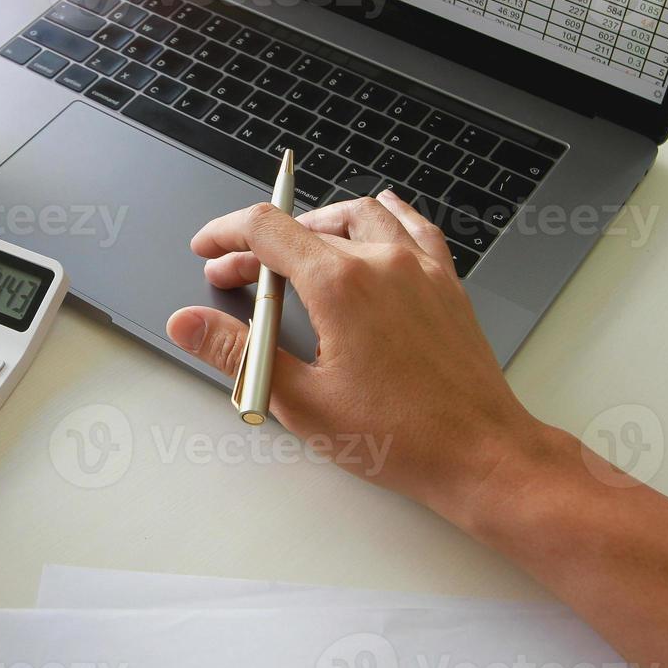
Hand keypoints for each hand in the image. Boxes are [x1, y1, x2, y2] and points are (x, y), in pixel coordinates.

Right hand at [166, 191, 557, 523]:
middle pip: (305, 229)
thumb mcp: (300, 399)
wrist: (479, 453)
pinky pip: (413, 224)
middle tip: (237, 276)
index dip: (226, 234)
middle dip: (261, 248)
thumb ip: (238, 352)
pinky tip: (373, 224)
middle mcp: (382, 262)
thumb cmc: (400, 436)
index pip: (267, 230)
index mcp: (341, 285)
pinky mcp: (446, 282)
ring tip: (292, 248)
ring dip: (316, 224)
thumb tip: (188, 324)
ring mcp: (420, 267)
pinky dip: (383, 217)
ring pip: (360, 214)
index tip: (209, 249)